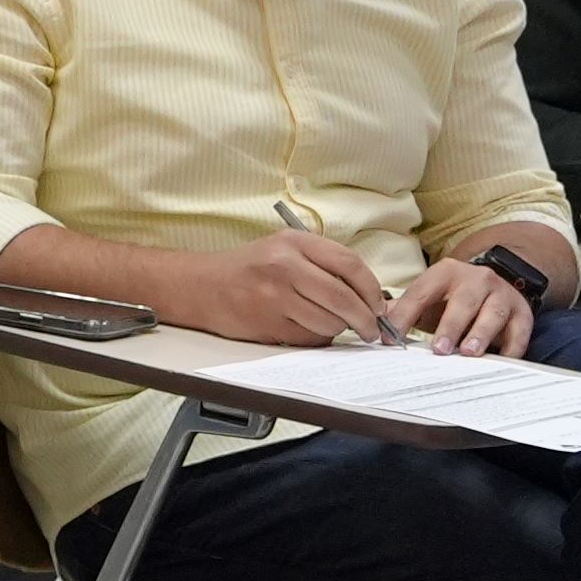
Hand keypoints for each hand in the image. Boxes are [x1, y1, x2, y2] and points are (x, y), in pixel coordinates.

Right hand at [176, 227, 398, 349]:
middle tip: (370, 330)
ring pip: (329, 322)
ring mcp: (274, 296)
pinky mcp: (267, 323)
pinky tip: (303, 328)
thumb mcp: (284, 249)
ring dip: (337, 329)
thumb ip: (324, 264)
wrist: (202, 286)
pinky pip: (308, 337)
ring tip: (328, 324)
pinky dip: (315, 338)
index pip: (350, 265)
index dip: (372, 291)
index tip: (378, 306)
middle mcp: (285, 266)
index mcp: (294, 242)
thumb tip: (370, 298)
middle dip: (364, 320)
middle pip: (343, 299)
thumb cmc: (250, 268)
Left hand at [397, 254, 541, 358]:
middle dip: (450, 326)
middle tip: (439, 349)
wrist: (496, 282)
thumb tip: (373, 325)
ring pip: (492, 313)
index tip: (391, 338)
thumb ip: (404, 309)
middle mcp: (476, 279)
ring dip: (481, 333)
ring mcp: (502, 294)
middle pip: (463, 301)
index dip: (405, 315)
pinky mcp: (522, 312)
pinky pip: (519, 330)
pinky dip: (511, 346)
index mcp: (445, 273)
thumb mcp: (429, 296)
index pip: (421, 293)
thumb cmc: (454, 297)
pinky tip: (501, 359)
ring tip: (469, 352)